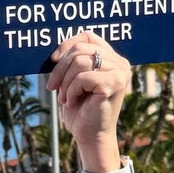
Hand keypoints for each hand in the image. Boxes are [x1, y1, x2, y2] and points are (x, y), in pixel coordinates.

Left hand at [46, 33, 129, 172]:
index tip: (53, 60)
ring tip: (64, 97)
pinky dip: (71, 90)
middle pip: (81, 48)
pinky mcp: (115, 84)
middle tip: (53, 87)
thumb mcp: (74, 79)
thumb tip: (56, 51)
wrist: (90, 136)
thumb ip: (72, 61)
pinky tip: (72, 101)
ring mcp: (120, 73)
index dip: (67, 44)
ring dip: (65, 81)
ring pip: (80, 61)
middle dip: (60, 68)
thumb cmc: (81, 109)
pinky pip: (83, 77)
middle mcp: (120, 63)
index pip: (88, 36)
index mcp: (112, 59)